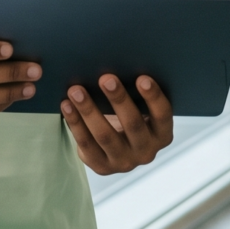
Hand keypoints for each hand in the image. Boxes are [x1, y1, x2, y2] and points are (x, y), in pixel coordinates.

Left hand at [60, 74, 174, 174]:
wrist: (114, 145)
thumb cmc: (128, 116)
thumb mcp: (139, 108)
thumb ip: (136, 93)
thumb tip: (120, 61)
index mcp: (162, 134)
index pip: (162, 115)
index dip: (154, 97)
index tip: (142, 78)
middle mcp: (146, 151)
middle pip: (133, 125)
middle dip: (118, 100)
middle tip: (105, 78)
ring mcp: (124, 162)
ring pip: (105, 135)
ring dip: (89, 110)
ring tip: (76, 90)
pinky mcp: (102, 167)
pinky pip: (86, 143)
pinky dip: (75, 122)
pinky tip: (66, 105)